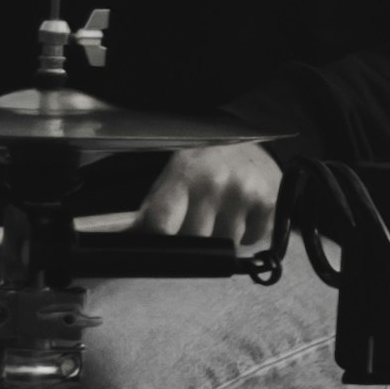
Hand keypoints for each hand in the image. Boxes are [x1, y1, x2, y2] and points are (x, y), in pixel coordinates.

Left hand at [134, 141, 282, 251]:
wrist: (250, 143)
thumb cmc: (202, 166)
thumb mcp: (170, 181)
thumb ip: (149, 214)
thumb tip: (121, 244)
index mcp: (182, 177)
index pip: (160, 227)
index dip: (159, 241)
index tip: (163, 241)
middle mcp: (213, 184)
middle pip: (194, 242)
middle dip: (193, 240)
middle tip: (195, 224)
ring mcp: (243, 193)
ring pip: (225, 245)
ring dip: (221, 239)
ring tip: (220, 216)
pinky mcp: (268, 201)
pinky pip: (251, 239)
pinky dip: (246, 236)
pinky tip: (241, 216)